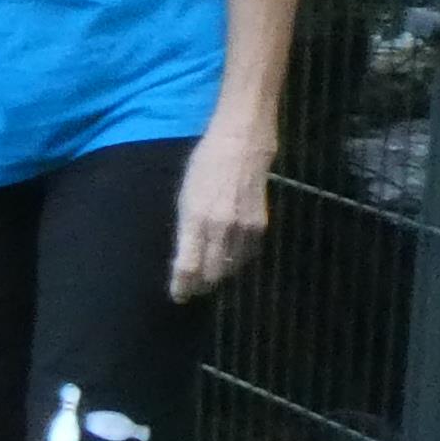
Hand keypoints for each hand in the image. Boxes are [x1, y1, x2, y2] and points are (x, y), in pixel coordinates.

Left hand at [171, 133, 272, 304]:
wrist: (242, 144)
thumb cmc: (204, 166)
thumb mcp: (185, 197)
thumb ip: (186, 230)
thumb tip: (185, 258)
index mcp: (196, 219)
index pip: (188, 265)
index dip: (182, 285)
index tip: (178, 296)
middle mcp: (221, 228)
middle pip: (211, 273)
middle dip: (200, 284)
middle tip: (191, 288)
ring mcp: (244, 228)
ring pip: (230, 267)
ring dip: (218, 273)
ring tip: (208, 275)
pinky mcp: (261, 225)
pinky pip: (247, 254)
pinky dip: (236, 260)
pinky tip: (228, 257)